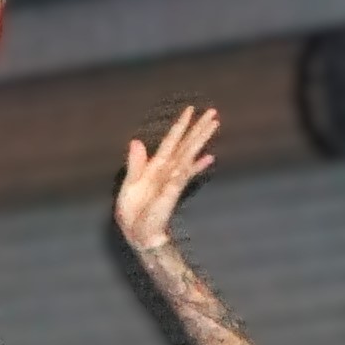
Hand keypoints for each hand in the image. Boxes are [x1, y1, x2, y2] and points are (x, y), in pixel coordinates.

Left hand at [114, 103, 220, 255]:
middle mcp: (168, 171)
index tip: (191, 110)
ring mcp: (173, 180)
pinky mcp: (172, 192)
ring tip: (215, 125)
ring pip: (189, 155)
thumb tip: (137, 141)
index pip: (171, 141)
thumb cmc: (134, 212)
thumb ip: (135, 163)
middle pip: (186, 145)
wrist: (138, 233)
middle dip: (199, 128)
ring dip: (201, 139)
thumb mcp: (129, 184)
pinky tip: (207, 158)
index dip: (180, 125)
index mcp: (156, 166)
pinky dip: (193, 166)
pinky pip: (182, 176)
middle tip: (214, 112)